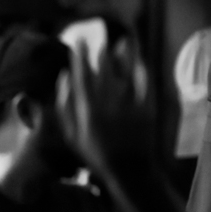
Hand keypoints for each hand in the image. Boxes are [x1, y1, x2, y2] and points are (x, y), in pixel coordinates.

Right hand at [56, 24, 156, 175]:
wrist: (129, 171)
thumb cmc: (96, 154)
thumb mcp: (72, 135)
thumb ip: (64, 106)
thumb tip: (63, 77)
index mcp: (87, 110)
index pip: (82, 76)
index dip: (80, 57)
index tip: (78, 43)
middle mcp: (108, 105)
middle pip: (105, 70)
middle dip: (101, 52)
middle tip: (100, 39)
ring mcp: (129, 106)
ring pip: (126, 73)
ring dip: (125, 55)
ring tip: (124, 42)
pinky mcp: (147, 109)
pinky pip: (145, 83)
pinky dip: (142, 70)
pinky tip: (140, 61)